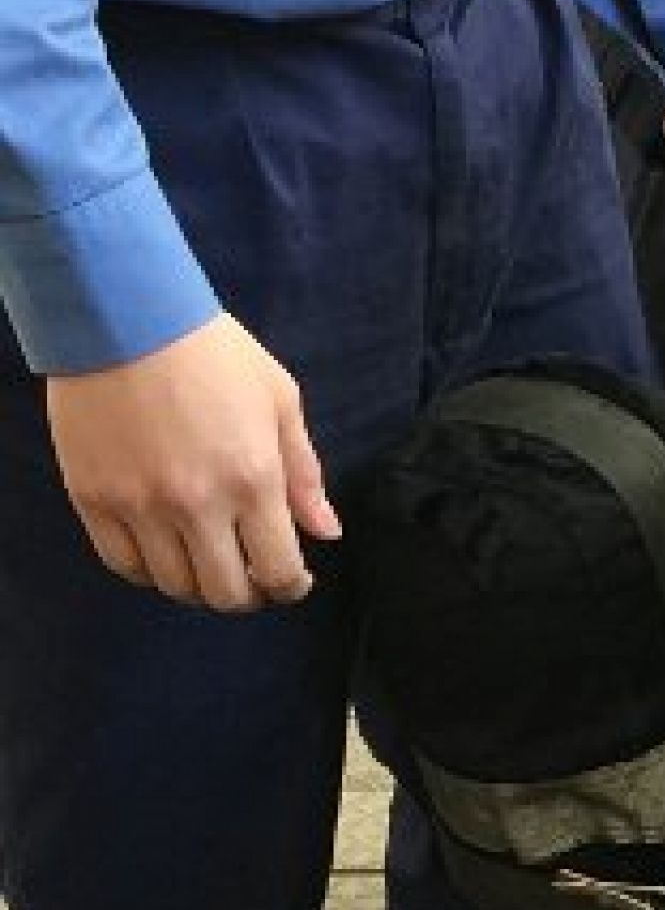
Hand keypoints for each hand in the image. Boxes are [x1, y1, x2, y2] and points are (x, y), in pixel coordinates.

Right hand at [45, 313, 339, 610]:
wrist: (125, 314)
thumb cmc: (211, 351)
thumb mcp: (279, 400)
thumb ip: (304, 473)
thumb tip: (326, 532)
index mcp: (253, 479)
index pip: (279, 571)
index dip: (291, 588)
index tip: (293, 580)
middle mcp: (197, 503)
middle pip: (225, 594)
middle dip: (247, 595)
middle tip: (250, 578)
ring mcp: (140, 504)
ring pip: (173, 586)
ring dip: (197, 585)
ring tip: (207, 561)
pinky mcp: (94, 498)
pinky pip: (123, 564)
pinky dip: (147, 570)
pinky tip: (163, 551)